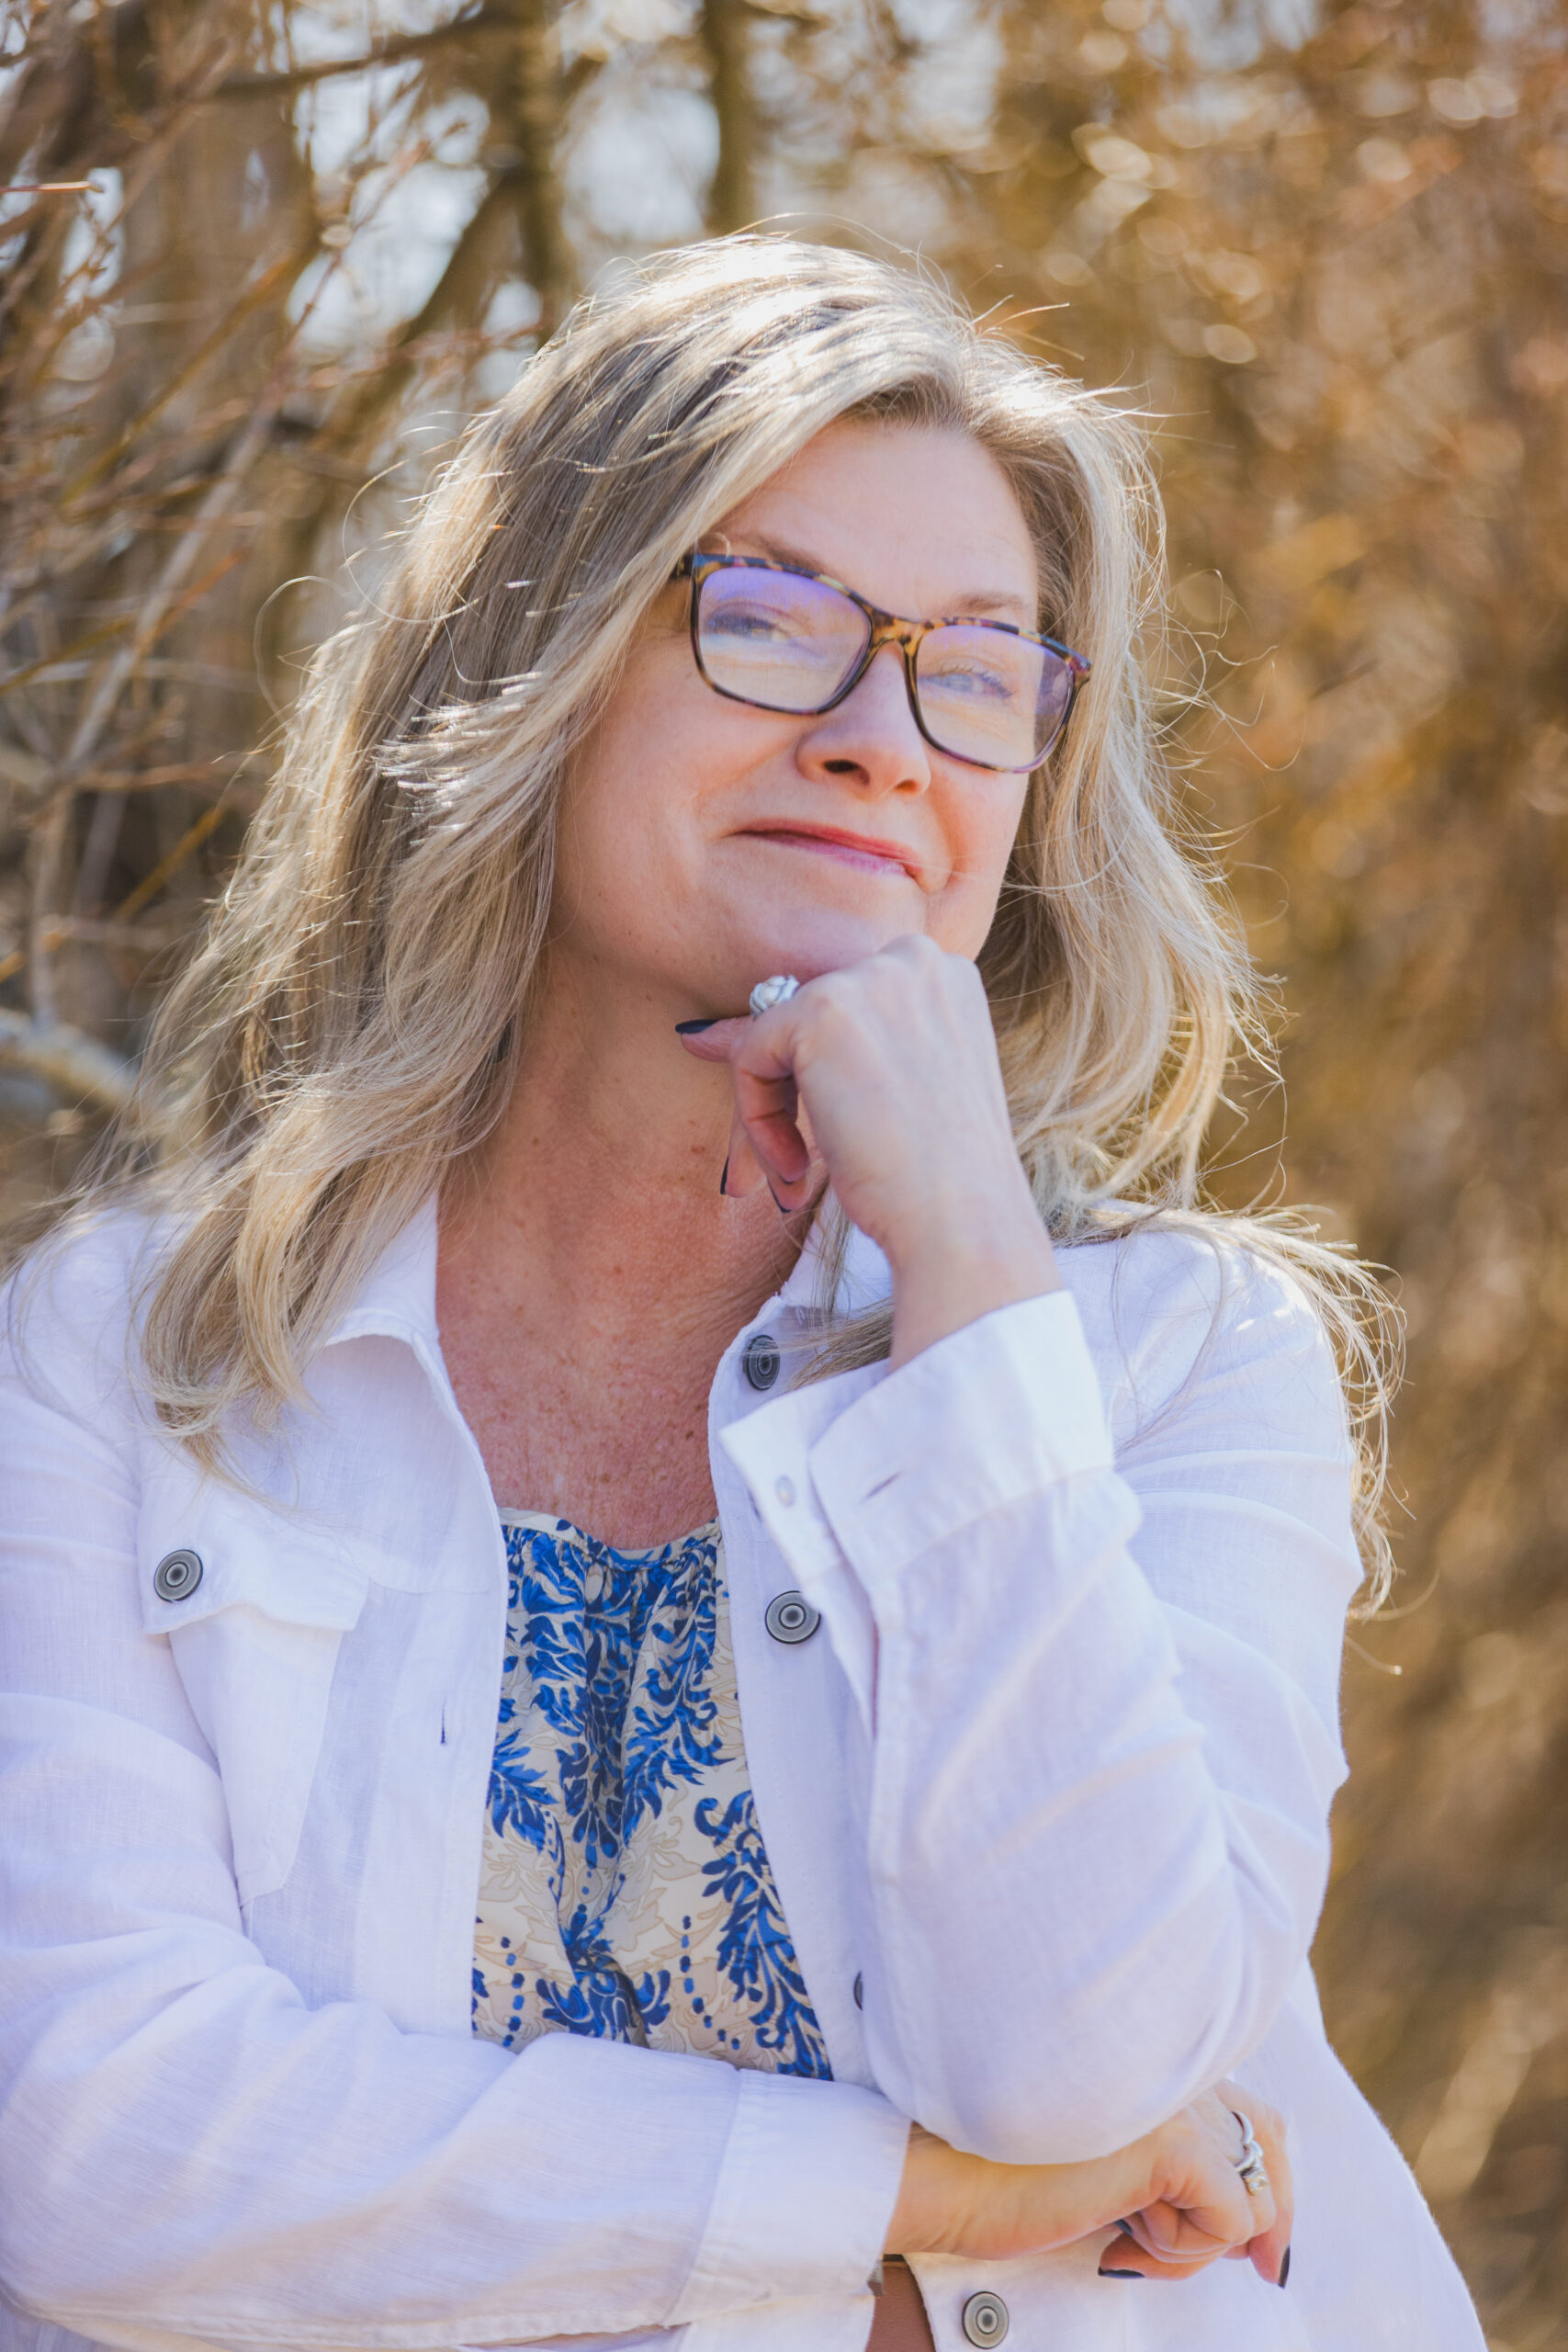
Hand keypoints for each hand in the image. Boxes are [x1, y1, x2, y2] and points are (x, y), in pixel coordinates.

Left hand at [678, 935, 1058, 1363]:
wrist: (962, 1222)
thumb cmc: (938, 1180)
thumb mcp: (888, 1097)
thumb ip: (824, 1051)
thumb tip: (698, 1031)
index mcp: (944, 977)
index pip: (845, 1006)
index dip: (813, 1072)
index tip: (807, 1131)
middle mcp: (912, 958)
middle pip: (803, 1016)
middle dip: (784, 1096)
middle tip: (785, 1169)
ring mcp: (868, 978)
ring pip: (772, 1038)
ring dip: (768, 1117)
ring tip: (793, 1179)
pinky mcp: (821, 1010)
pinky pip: (750, 1057)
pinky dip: (756, 1123)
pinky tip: (796, 1171)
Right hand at [885, 2083, 1290, 2289]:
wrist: (941, 2172)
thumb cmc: (1000, 2170)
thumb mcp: (1102, 2158)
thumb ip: (1162, 2158)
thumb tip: (1242, 2218)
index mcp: (1152, 2053)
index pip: (1249, 2110)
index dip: (1267, 2182)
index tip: (1262, 2246)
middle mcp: (1171, 2062)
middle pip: (1267, 2140)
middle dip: (1266, 2216)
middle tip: (1261, 2268)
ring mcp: (1173, 2096)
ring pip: (1246, 2195)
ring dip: (1193, 2241)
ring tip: (1126, 2240)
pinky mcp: (1170, 2141)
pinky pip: (1227, 2221)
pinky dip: (1182, 2253)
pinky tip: (1117, 2241)